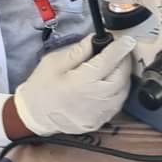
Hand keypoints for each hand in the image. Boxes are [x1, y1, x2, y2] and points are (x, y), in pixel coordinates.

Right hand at [11, 34, 136, 136]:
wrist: (33, 115)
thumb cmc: (41, 85)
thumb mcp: (54, 62)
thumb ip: (78, 51)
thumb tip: (96, 39)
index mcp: (81, 82)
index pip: (108, 62)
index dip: (120, 49)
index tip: (128, 40)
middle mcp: (94, 100)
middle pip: (121, 78)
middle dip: (124, 62)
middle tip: (120, 52)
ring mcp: (98, 115)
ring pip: (122, 93)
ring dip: (123, 78)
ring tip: (116, 66)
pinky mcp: (98, 123)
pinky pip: (116, 105)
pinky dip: (118, 92)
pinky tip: (111, 84)